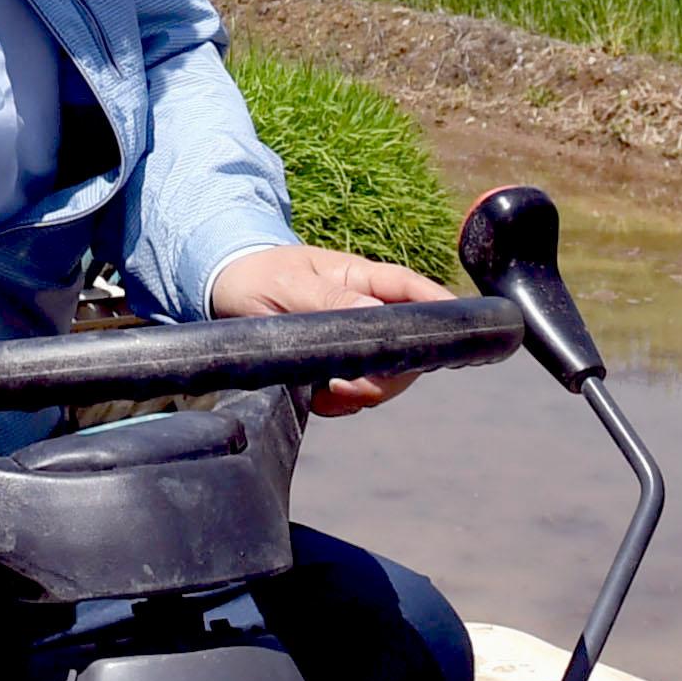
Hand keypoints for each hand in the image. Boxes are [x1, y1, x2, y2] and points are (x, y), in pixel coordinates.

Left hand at [208, 243, 450, 416]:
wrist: (222, 292)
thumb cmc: (257, 276)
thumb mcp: (288, 283)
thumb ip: (330, 298)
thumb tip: (376, 311)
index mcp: (360, 278)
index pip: (413, 290)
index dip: (442, 310)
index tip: (459, 334)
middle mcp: (366, 309)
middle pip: (409, 346)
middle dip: (391, 375)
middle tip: (350, 388)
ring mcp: (355, 340)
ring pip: (389, 375)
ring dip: (365, 394)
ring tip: (327, 394)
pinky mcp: (337, 367)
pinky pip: (359, 393)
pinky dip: (344, 405)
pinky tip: (318, 402)